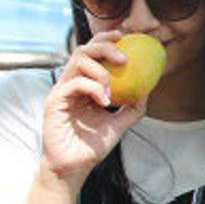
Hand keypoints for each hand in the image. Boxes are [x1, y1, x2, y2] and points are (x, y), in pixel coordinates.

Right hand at [42, 31, 147, 183]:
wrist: (74, 166)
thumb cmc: (92, 145)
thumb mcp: (119, 123)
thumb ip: (133, 106)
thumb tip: (149, 88)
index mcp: (84, 84)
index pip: (92, 53)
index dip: (106, 39)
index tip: (125, 37)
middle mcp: (71, 83)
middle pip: (85, 49)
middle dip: (105, 47)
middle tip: (124, 59)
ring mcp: (62, 90)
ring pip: (78, 60)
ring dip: (101, 70)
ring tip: (112, 91)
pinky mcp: (55, 100)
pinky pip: (74, 82)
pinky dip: (94, 88)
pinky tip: (105, 102)